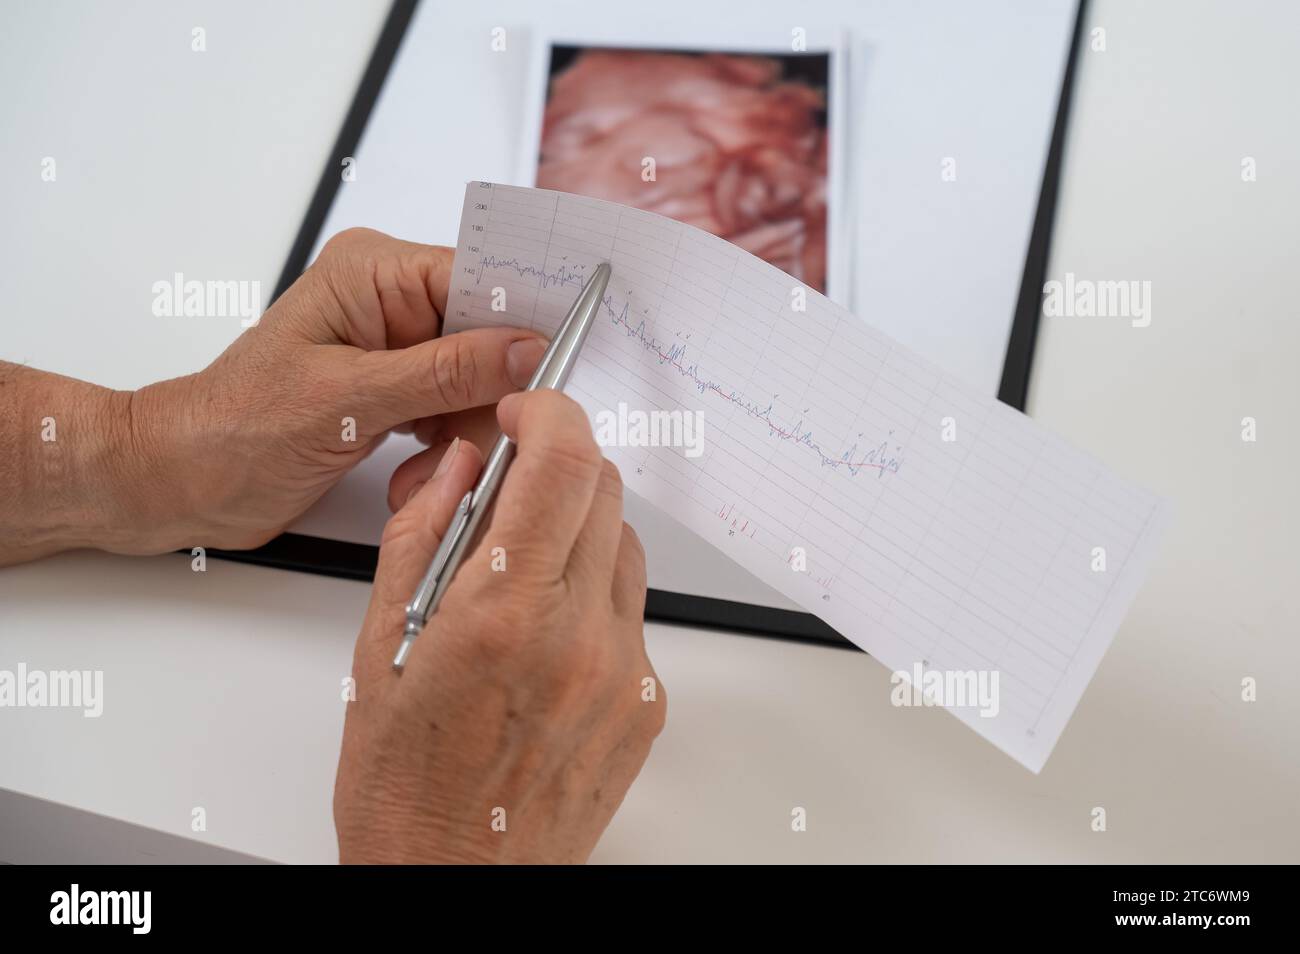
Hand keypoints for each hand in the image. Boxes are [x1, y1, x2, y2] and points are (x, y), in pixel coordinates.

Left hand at [125, 228, 548, 550]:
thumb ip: (445, 372)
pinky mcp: (396, 392)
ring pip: (482, 381)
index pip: (480, 278)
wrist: (186, 481)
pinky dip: (449, 445)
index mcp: (373, 274)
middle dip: (490, 394)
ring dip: (467, 430)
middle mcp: (389, 303)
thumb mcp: (349, 401)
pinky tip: (415, 469)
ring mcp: (395, 350)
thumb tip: (525, 349)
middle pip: (490, 335)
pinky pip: (459, 410)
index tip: (561, 361)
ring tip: (424, 463)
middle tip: (468, 438)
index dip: (525, 319)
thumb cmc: (235, 428)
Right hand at [333, 390, 665, 863]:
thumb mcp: (379, 648)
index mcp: (504, 614)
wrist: (453, 881)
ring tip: (520, 583)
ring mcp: (624, 674)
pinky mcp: (646, 704)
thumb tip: (463, 469)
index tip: (527, 415)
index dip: (549, 414)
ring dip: (579, 536)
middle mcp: (579, 639)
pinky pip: (634, 613)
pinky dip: (596, 599)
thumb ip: (422, 537)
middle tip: (509, 499)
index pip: (564, 462)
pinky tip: (546, 639)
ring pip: (624, 548)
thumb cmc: (405, 786)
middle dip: (559, 470)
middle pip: (604, 491)